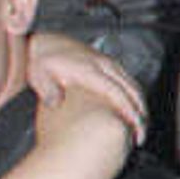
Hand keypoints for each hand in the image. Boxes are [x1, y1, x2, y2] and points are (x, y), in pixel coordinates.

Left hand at [26, 35, 147, 140]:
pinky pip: (128, 80)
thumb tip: (56, 103)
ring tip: (141, 126)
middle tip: (141, 134)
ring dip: (141, 106)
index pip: (116, 93)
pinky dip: (135, 96)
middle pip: (131, 90)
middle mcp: (102, 64)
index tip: (135, 128)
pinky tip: (133, 109)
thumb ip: (47, 90)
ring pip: (133, 85)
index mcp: (88, 70)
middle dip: (141, 113)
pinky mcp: (107, 63)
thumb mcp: (38, 75)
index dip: (129, 111)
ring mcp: (106, 62)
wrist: (43, 44)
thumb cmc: (41, 62)